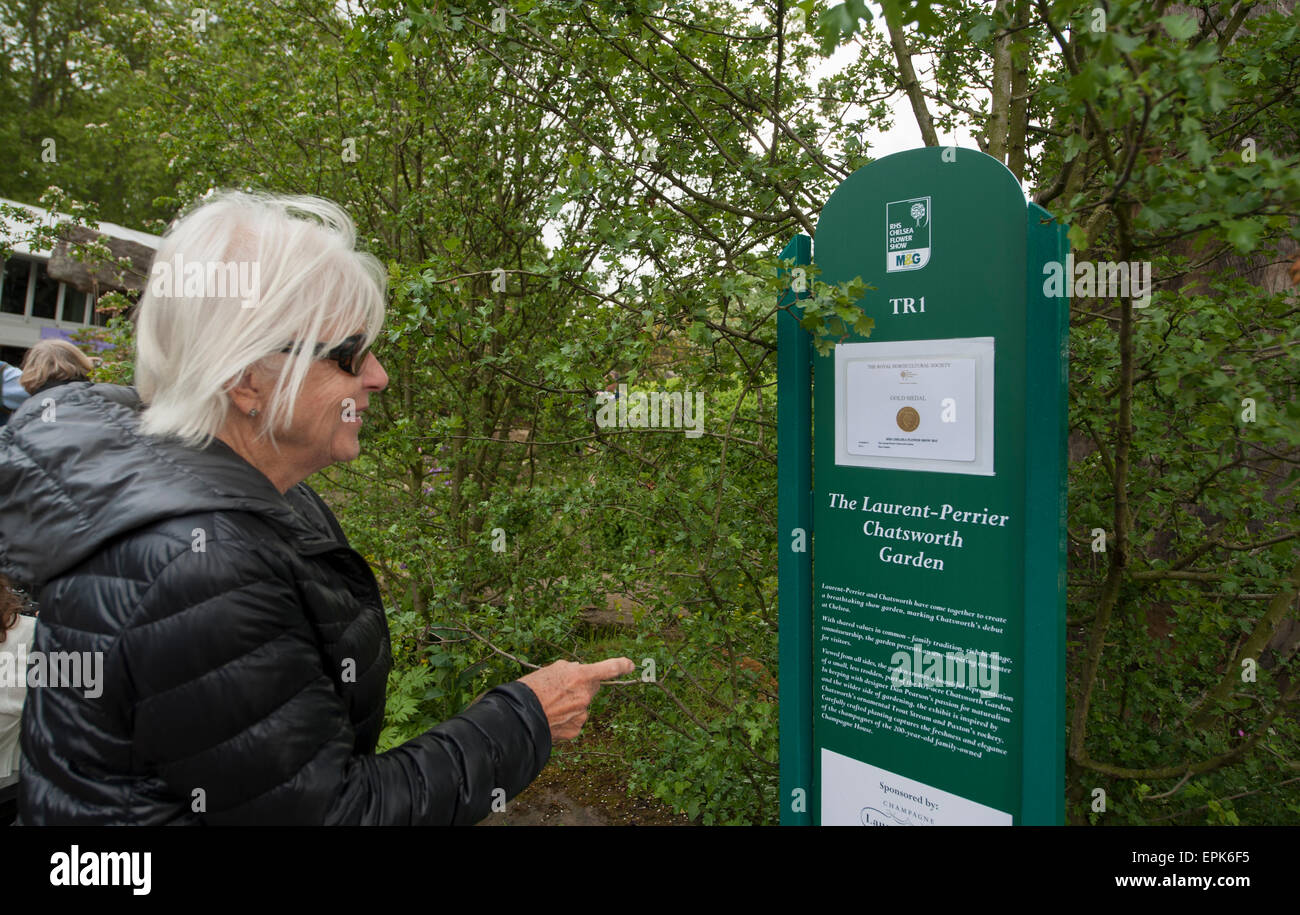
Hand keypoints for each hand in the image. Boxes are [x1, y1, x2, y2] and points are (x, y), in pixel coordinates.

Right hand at [517, 657, 634, 741]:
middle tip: (561, 689)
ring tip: (550, 705)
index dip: (622, 665)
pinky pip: (575, 720)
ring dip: (572, 704)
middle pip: (591, 688)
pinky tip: (552, 718)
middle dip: (582, 687)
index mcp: (580, 676)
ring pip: (582, 706)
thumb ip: (571, 669)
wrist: (517, 718)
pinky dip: (567, 719)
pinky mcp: (575, 730)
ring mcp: (582, 715)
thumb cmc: (531, 690)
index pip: (609, 668)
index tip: (630, 665)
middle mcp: (585, 696)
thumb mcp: (551, 670)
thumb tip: (580, 672)